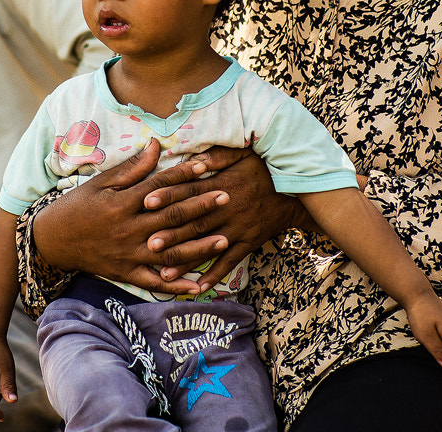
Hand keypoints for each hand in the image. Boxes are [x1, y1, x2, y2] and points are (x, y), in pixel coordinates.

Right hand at [34, 139, 222, 295]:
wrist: (52, 241)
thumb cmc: (77, 207)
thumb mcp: (100, 183)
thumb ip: (132, 168)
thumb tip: (156, 145)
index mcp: (120, 204)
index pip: (157, 187)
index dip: (182, 176)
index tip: (204, 167)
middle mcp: (127, 230)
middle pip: (170, 218)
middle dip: (200, 208)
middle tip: (226, 197)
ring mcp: (128, 254)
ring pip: (169, 253)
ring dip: (198, 247)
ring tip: (224, 239)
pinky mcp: (126, 273)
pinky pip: (155, 282)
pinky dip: (177, 286)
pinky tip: (199, 286)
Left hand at [143, 145, 301, 291]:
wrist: (295, 193)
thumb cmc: (263, 170)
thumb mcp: (243, 154)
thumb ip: (217, 156)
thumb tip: (193, 159)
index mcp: (222, 186)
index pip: (189, 191)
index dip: (168, 196)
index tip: (146, 202)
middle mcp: (228, 209)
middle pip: (194, 222)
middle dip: (171, 234)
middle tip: (148, 244)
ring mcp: (238, 229)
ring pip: (207, 246)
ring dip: (186, 261)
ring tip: (165, 274)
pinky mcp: (248, 243)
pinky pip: (230, 262)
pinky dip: (215, 275)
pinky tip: (199, 287)